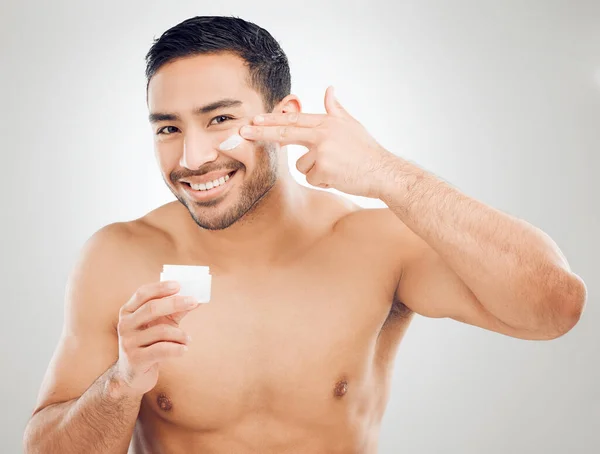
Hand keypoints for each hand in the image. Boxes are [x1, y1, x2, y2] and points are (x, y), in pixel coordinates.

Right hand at [114, 281, 198, 395]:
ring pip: (161, 331)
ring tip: (187, 339)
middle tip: (193, 302)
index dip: (160, 287)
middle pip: (151, 308)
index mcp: (128, 311)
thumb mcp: (161, 324)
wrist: (133, 375)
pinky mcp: (136, 360)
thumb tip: (199, 299)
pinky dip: (177, 348)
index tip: (179, 285)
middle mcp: (125, 325)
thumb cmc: (150, 343)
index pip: (142, 293)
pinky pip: (161, 350)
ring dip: (180, 334)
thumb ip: (176, 311)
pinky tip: (184, 349)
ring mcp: (128, 342)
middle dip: (175, 303)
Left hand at [239, 86, 397, 197]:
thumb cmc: (367, 150)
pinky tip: (338, 177)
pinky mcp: (322, 170)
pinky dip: (323, 181)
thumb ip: (335, 109)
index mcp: (327, 122)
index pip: (294, 119)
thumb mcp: (352, 125)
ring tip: (336, 169)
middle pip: (285, 132)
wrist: (383, 172)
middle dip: (262, 132)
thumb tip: (329, 89)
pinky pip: (311, 178)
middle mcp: (322, 134)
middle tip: (244, 131)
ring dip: (315, 171)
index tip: (255, 118)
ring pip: (301, 166)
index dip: (273, 119)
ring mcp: (321, 152)